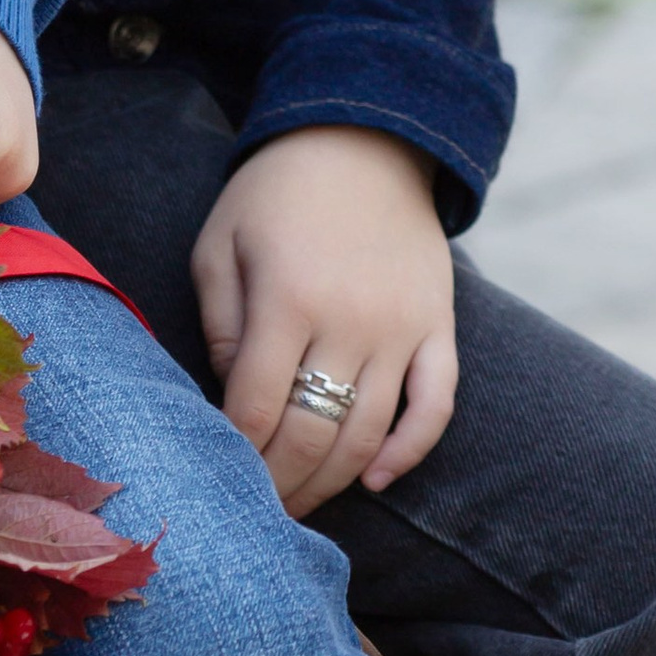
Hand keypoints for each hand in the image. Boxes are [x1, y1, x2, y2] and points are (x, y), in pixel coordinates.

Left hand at [193, 126, 458, 512]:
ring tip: (299, 507)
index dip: (234, 452)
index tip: (216, 478)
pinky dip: (408, 453)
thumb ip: (219, 323)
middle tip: (256, 516)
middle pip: (313, 434)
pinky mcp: (439, 329)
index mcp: (288, 296)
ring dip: (332, 482)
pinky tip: (374, 480)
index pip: (257, 406)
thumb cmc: (274, 193)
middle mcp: (351, 320)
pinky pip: (435, 408)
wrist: (362, 139)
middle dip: (279, 485)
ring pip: (369, 434)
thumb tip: (233, 396)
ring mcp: (403, 329)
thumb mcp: (221, 241)